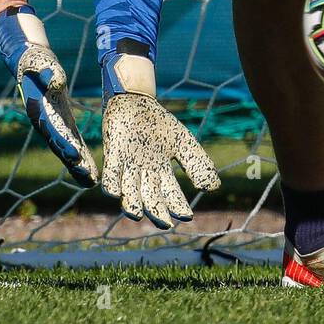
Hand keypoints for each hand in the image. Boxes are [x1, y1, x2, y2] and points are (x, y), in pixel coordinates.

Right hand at [0, 7, 97, 186]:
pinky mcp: (61, 119)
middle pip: (61, 145)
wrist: (27, 60)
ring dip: (79, 164)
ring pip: (67, 147)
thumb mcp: (38, 60)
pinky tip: (89, 167)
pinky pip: (72, 140)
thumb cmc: (32, 59)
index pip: (53, 130)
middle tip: (90, 179)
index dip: (65, 143)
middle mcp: (44, 120)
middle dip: (75, 162)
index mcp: (39, 109)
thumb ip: (47, 71)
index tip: (76, 157)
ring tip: (93, 181)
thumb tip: (57, 82)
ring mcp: (53, 122)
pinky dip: (80, 153)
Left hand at [101, 88, 220, 229]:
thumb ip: (198, 163)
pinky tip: (115, 192)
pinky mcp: (112, 155)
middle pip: (150, 198)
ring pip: (128, 191)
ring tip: (136, 213)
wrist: (135, 100)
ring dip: (131, 203)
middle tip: (164, 223)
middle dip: (157, 212)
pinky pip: (111, 174)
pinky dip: (113, 183)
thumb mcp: (183, 142)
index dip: (178, 206)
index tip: (187, 216)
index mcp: (161, 172)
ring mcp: (127, 166)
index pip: (171, 195)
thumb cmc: (159, 123)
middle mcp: (144, 174)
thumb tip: (212, 188)